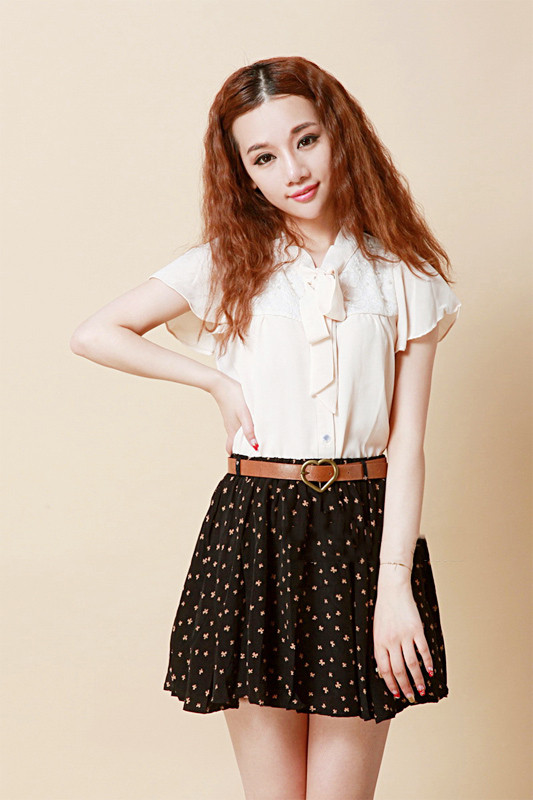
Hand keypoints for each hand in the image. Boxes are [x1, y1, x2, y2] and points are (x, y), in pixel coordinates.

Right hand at [209, 373, 258, 454]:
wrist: (220, 383)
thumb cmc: (233, 397)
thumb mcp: (244, 414)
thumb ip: (249, 429)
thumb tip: (255, 446)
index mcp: (233, 431)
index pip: (232, 450)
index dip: (238, 457)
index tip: (247, 462)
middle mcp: (231, 428)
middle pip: (235, 443)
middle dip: (243, 449)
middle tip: (255, 452)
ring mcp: (231, 421)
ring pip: (238, 434)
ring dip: (246, 438)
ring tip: (259, 440)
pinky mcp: (232, 413)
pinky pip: (239, 425)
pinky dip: (245, 429)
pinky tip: (254, 424)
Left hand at [373, 578, 433, 702]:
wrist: (392, 590)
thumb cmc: (383, 611)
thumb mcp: (376, 631)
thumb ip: (381, 649)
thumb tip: (384, 671)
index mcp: (379, 642)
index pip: (384, 670)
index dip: (390, 684)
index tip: (396, 694)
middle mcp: (391, 641)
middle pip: (398, 670)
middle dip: (405, 687)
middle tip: (410, 697)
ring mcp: (404, 635)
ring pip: (412, 664)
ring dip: (417, 679)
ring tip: (421, 689)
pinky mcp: (416, 629)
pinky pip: (423, 650)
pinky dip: (427, 662)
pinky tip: (430, 671)